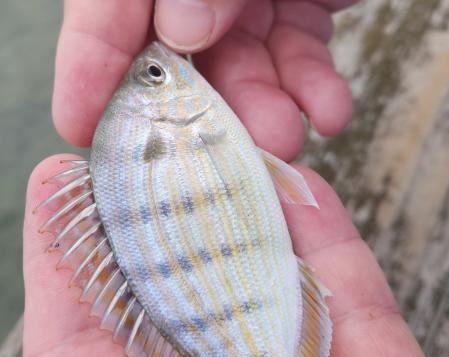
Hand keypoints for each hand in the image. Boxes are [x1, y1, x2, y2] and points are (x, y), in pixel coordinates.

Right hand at [53, 0, 355, 159]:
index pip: (105, 7)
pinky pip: (295, 59)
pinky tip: (328, 112)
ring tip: (285, 139)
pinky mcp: (296, 12)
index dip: (88, 67)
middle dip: (202, 113)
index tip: (79, 127)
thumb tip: (179, 34)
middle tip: (216, 156)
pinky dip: (313, 90)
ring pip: (242, 69)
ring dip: (265, 111)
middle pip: (176, 57)